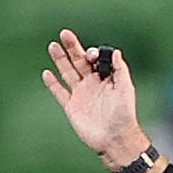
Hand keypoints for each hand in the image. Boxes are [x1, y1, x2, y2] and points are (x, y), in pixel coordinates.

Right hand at [41, 30, 149, 166]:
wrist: (114, 139)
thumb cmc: (124, 114)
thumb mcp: (126, 89)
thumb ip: (120, 70)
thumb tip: (115, 52)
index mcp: (105, 77)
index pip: (95, 59)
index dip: (92, 53)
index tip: (90, 54)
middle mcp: (91, 83)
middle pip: (78, 61)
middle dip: (72, 47)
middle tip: (64, 34)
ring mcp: (80, 94)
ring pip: (67, 72)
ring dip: (60, 60)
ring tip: (52, 46)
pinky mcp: (71, 106)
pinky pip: (60, 92)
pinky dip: (52, 83)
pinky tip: (46, 72)